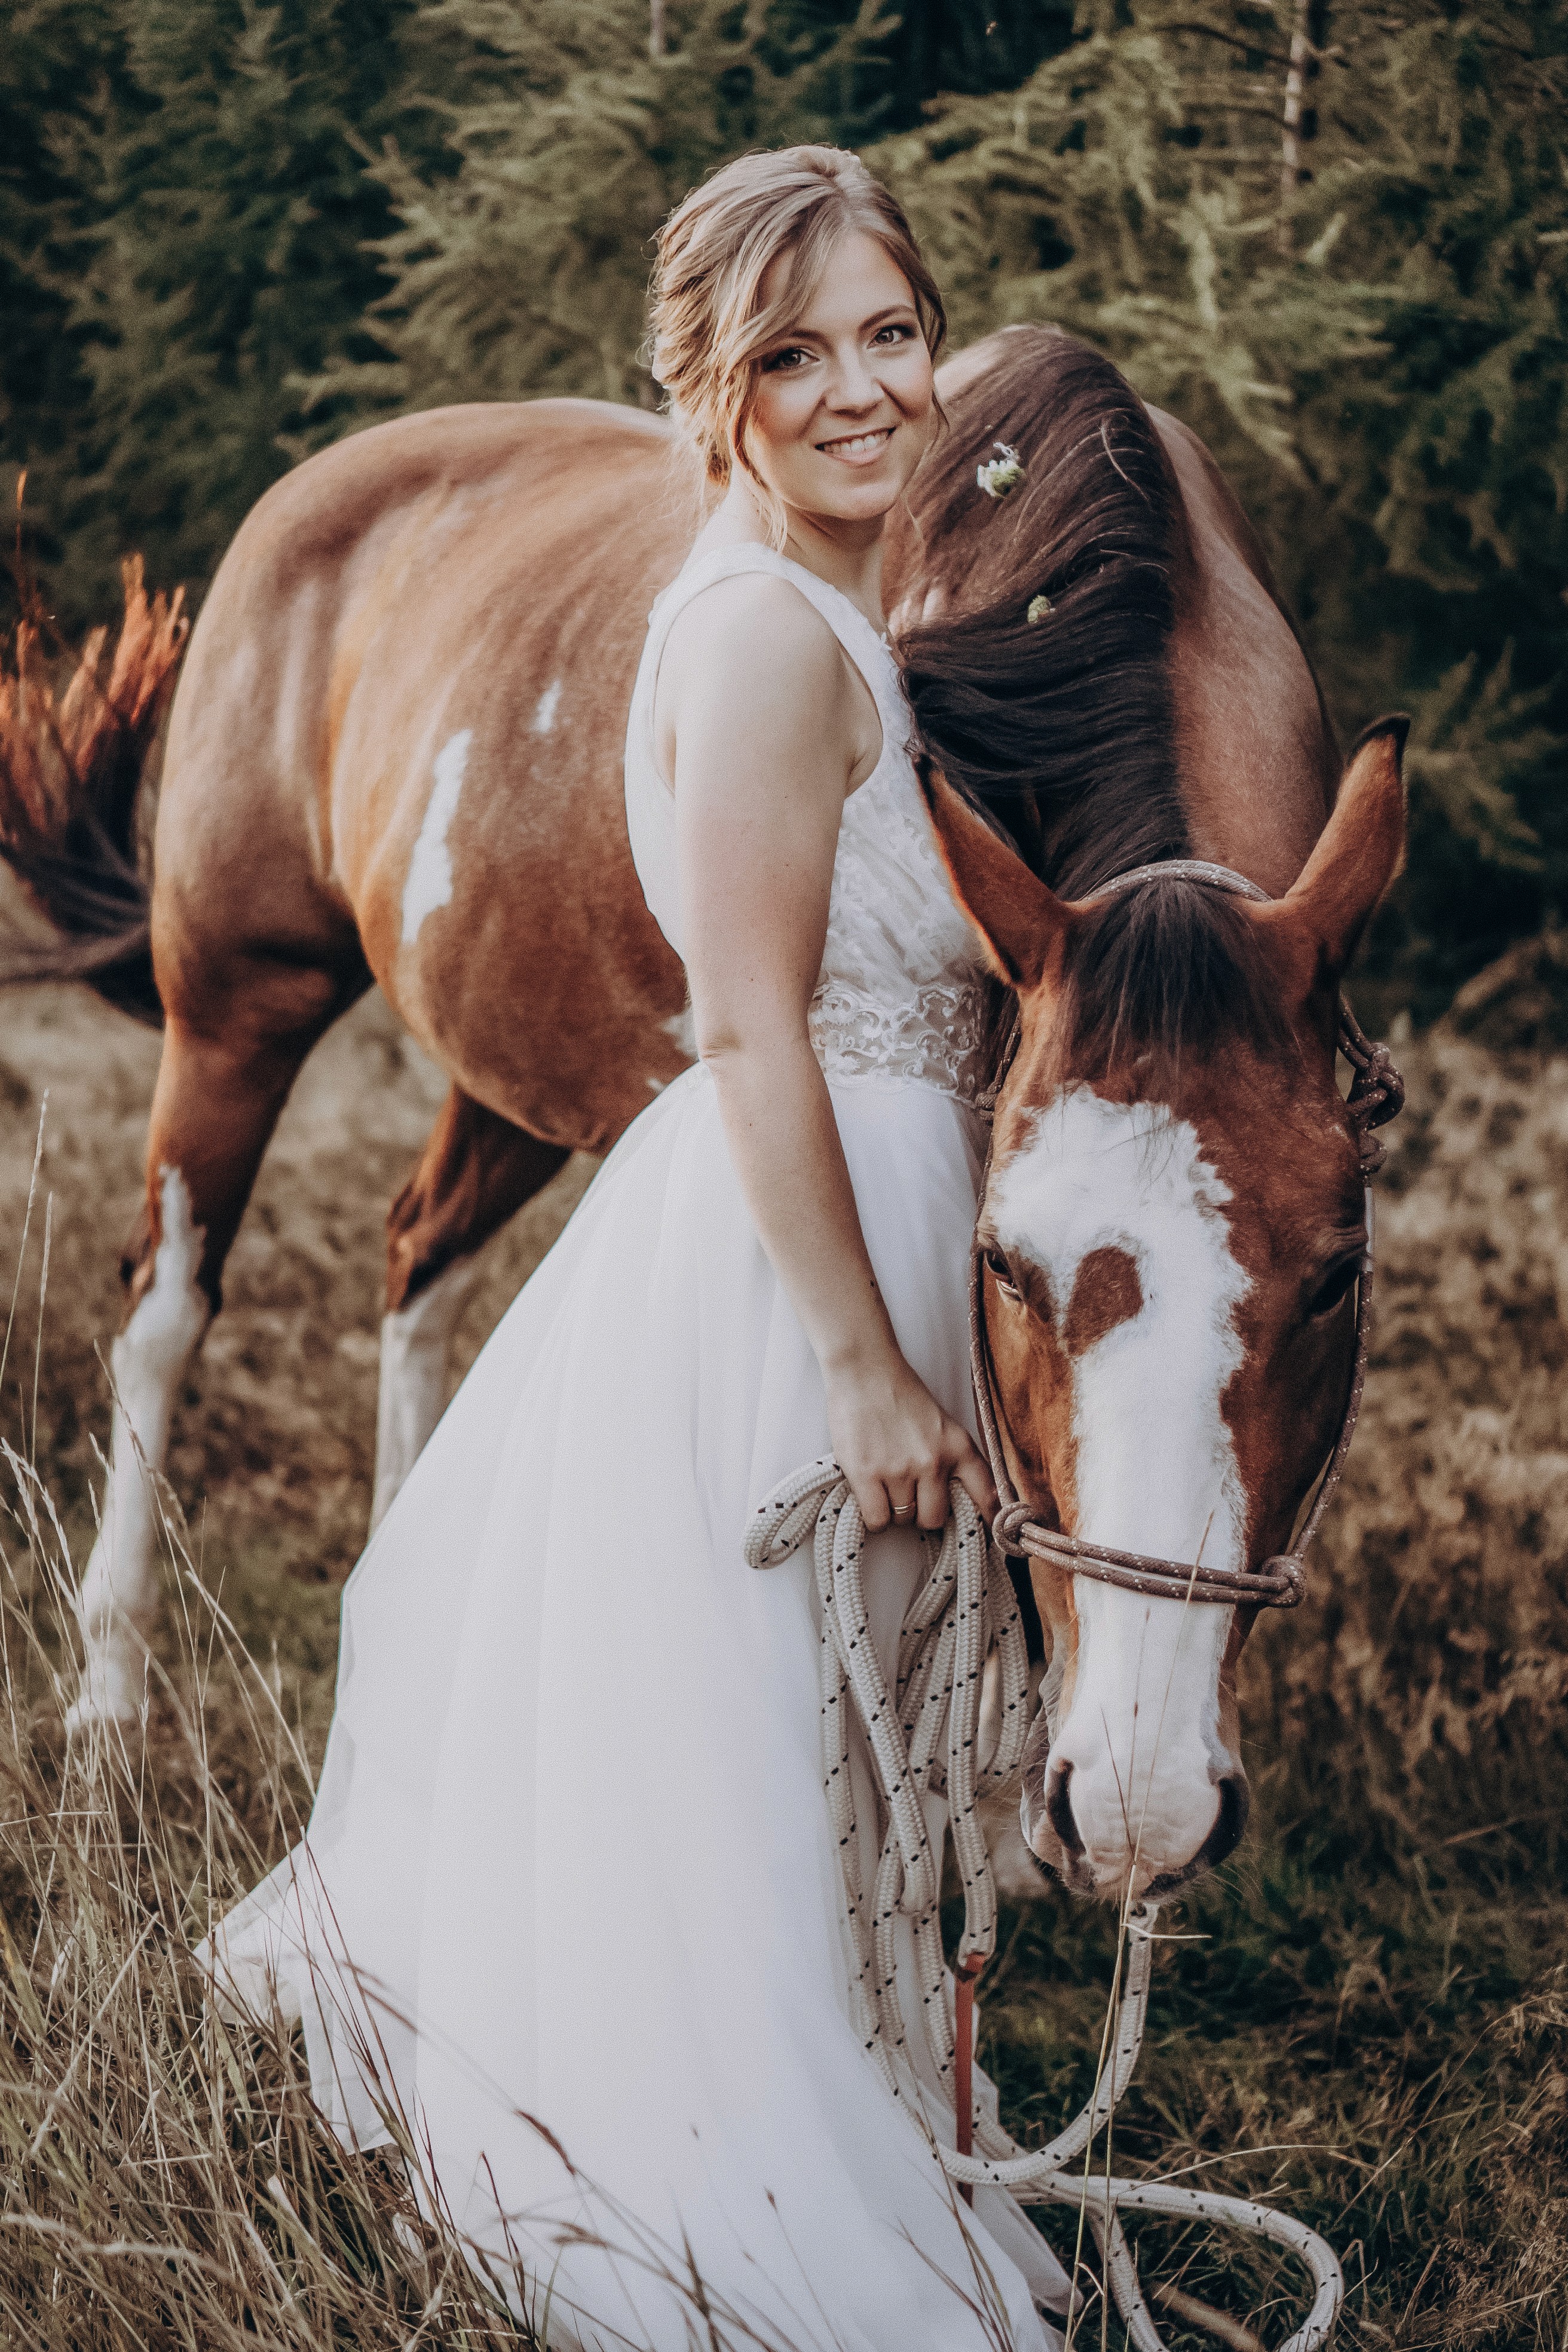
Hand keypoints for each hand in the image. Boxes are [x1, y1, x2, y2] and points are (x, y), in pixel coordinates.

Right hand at [824, 1349, 996, 1533]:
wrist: (865, 1369)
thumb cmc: (900, 1394)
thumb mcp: (943, 1424)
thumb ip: (955, 1458)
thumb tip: (965, 1499)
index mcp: (958, 1446)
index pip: (986, 1495)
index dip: (988, 1520)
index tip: (991, 1535)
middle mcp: (933, 1461)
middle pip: (935, 1518)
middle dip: (922, 1513)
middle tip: (910, 1495)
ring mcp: (899, 1469)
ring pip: (904, 1520)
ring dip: (895, 1510)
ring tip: (885, 1484)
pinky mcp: (867, 1473)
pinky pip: (877, 1520)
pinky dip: (874, 1516)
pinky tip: (871, 1496)